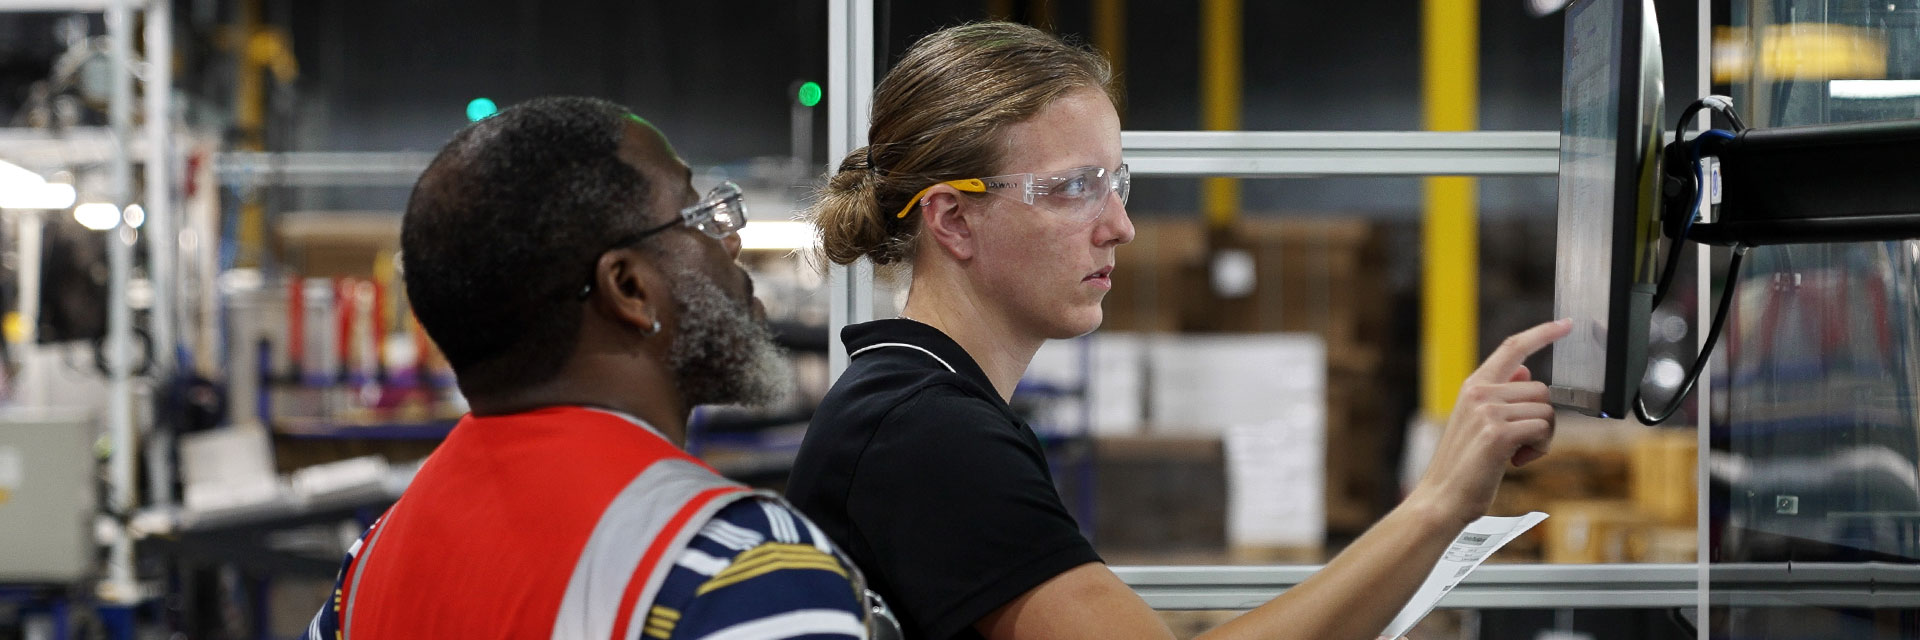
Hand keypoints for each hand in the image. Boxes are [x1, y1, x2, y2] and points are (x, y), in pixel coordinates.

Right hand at [1410, 319, 1571, 526]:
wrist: (1441, 498)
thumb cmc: (1462, 465)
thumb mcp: (1476, 421)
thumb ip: (1499, 395)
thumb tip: (1526, 371)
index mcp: (1473, 386)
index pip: (1513, 347)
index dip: (1543, 333)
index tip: (1567, 324)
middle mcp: (1479, 392)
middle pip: (1541, 389)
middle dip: (1541, 418)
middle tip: (1520, 443)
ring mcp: (1487, 411)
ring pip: (1546, 411)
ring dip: (1542, 437)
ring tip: (1514, 454)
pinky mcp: (1498, 433)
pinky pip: (1543, 429)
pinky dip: (1539, 449)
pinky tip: (1516, 461)